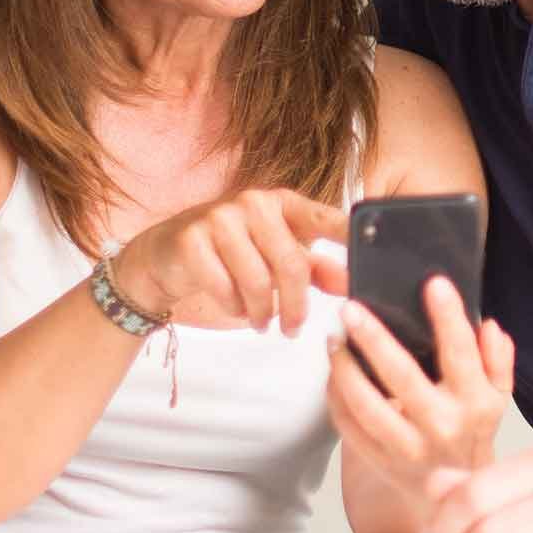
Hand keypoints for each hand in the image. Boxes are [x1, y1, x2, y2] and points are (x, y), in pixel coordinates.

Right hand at [111, 188, 347, 334]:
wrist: (163, 257)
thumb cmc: (229, 257)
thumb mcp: (274, 258)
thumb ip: (313, 268)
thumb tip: (348, 280)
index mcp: (280, 202)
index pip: (322, 217)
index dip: (347, 234)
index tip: (369, 254)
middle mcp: (253, 202)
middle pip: (291, 264)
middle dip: (296, 306)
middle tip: (293, 329)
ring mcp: (219, 217)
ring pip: (257, 281)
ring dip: (262, 312)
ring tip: (261, 322)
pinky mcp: (191, 238)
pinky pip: (224, 288)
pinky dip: (233, 307)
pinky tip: (234, 307)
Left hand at [326, 276, 513, 505]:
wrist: (459, 498)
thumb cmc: (473, 432)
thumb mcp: (497, 397)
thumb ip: (498, 360)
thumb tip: (488, 326)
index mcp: (473, 403)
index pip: (461, 354)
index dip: (449, 317)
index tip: (434, 283)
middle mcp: (441, 426)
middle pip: (402, 376)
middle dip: (373, 338)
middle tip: (351, 308)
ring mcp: (408, 448)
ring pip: (366, 405)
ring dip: (344, 369)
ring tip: (333, 339)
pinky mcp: (381, 462)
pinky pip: (349, 427)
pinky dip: (335, 398)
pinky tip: (333, 374)